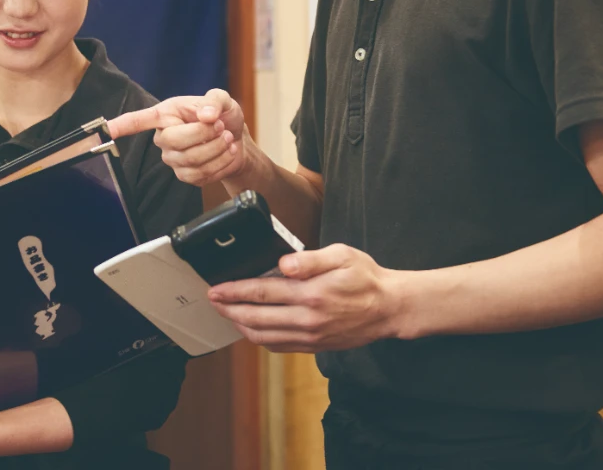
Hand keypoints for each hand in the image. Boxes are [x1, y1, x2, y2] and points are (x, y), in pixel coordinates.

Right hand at [108, 88, 260, 186]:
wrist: (237, 139)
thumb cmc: (222, 116)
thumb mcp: (222, 100)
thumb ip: (214, 101)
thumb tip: (207, 114)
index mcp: (165, 115)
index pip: (136, 121)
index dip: (119, 126)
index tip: (104, 129)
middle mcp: (163, 138)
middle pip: (174, 141)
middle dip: (204, 133)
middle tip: (221, 126)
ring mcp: (173, 159)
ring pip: (190, 159)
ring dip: (216, 148)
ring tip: (227, 137)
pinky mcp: (186, 176)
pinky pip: (200, 174)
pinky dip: (220, 162)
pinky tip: (227, 152)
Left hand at [208, 244, 406, 351]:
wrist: (389, 308)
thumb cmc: (366, 277)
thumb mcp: (342, 255)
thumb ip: (310, 259)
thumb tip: (282, 264)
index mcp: (312, 294)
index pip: (262, 293)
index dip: (234, 291)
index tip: (216, 289)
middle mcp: (308, 319)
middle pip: (256, 318)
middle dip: (229, 310)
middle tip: (213, 301)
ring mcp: (310, 336)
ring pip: (264, 337)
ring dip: (241, 326)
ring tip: (227, 314)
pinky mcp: (314, 346)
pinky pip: (279, 346)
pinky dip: (259, 339)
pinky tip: (252, 327)